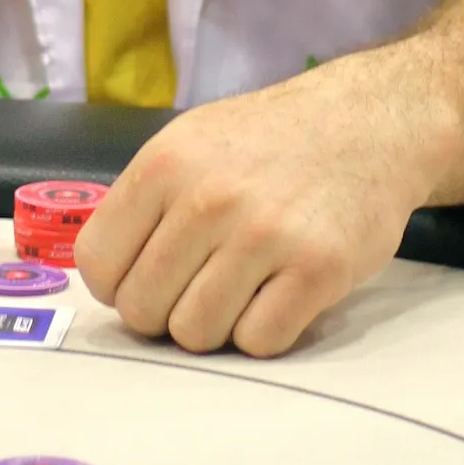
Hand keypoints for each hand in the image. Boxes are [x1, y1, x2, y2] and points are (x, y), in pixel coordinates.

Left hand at [75, 56, 447, 356]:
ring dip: (216, 324)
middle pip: (143, 310)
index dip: (118, 284)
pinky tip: (278, 290)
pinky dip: (264, 331)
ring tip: (242, 284)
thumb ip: (146, 203)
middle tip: (201, 283)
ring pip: (195, 335)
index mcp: (165, 163)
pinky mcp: (317, 269)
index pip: (98, 264)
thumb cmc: (269, 141)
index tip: (148, 275)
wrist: (365, 121)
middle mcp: (209, 197)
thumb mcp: (191, 142)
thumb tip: (106, 278)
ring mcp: (264, 234)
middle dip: (166, 310)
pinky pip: (258, 342)